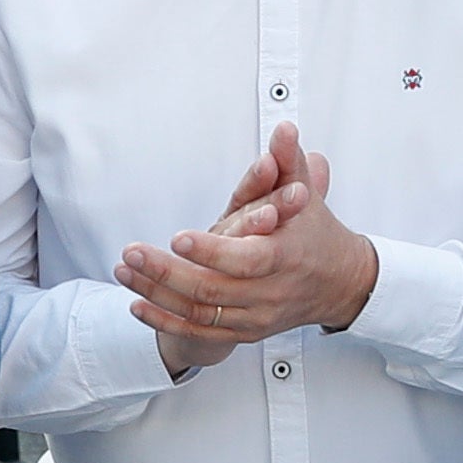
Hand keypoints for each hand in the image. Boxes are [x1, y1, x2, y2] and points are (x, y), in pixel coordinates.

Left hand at [121, 125, 378, 368]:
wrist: (339, 283)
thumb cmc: (314, 233)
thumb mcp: (304, 194)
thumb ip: (288, 162)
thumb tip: (285, 129)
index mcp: (285, 257)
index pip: (247, 259)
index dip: (210, 251)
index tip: (176, 236)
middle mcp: (270, 292)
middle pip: (212, 290)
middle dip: (166, 272)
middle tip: (131, 252)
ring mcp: (256, 316)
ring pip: (199, 314)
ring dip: (156, 294)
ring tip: (124, 271)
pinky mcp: (245, 332)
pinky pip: (200, 334)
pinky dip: (165, 322)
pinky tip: (137, 305)